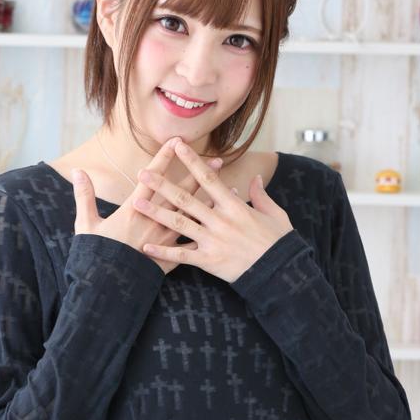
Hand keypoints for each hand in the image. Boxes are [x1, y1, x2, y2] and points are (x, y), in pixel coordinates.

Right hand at [70, 137, 223, 274]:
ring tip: (229, 188)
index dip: (165, 157)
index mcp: (134, 209)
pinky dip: (209, 232)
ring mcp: (165, 239)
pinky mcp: (171, 257)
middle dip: (199, 174)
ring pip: (193, 215)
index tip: (177, 141)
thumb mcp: (86, 224)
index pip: (153, 177)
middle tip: (217, 160)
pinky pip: (194, 242)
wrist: (105, 288)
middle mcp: (154, 220)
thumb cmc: (95, 255)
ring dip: (211, 201)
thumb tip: (78, 171)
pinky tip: (222, 225)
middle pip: (181, 192)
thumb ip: (84, 195)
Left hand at [132, 140, 293, 282]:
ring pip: (179, 224)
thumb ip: (260, 195)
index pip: (208, 178)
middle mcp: (220, 221)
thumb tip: (256, 177)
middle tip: (143, 174)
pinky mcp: (209, 261)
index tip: (178, 146)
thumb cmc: (279, 242)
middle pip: (186, 199)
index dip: (192, 161)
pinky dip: (164, 251)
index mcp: (234, 206)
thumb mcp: (275, 214)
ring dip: (157, 213)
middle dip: (163, 185)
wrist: (281, 273)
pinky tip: (147, 247)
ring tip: (138, 204)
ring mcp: (213, 241)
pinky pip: (182, 255)